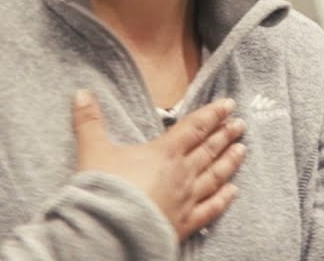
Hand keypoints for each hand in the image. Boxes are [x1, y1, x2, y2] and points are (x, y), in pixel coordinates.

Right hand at [72, 90, 245, 239]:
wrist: (109, 230)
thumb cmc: (104, 188)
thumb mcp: (92, 150)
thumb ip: (89, 121)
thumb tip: (81, 93)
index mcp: (164, 152)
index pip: (194, 128)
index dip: (212, 114)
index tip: (229, 105)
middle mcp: (182, 173)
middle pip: (209, 150)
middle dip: (225, 135)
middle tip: (240, 124)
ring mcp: (186, 200)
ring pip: (215, 176)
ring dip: (230, 162)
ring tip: (243, 150)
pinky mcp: (185, 224)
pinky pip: (211, 209)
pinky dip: (224, 199)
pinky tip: (234, 192)